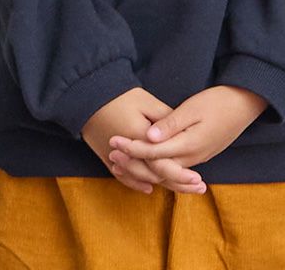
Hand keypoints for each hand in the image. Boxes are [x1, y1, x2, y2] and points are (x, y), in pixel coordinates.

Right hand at [80, 87, 208, 194]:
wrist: (87, 96)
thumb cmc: (119, 95)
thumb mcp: (146, 102)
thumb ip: (165, 119)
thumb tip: (183, 131)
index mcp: (140, 139)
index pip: (164, 164)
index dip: (182, 174)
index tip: (198, 179)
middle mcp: (128, 154)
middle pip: (156, 175)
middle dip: (178, 183)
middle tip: (198, 187)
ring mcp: (115, 158)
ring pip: (142, 178)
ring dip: (162, 185)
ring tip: (181, 189)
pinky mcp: (106, 157)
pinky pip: (124, 177)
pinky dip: (137, 182)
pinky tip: (149, 187)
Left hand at [107, 86, 267, 173]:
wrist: (246, 105)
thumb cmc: (219, 101)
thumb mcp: (193, 108)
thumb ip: (171, 124)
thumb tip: (149, 136)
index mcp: (189, 145)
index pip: (153, 152)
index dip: (131, 147)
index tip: (113, 140)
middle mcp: (192, 157)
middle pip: (157, 167)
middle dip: (132, 161)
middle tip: (111, 152)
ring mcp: (197, 158)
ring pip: (165, 171)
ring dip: (143, 166)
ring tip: (123, 159)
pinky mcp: (200, 155)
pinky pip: (174, 168)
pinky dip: (157, 167)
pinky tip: (147, 162)